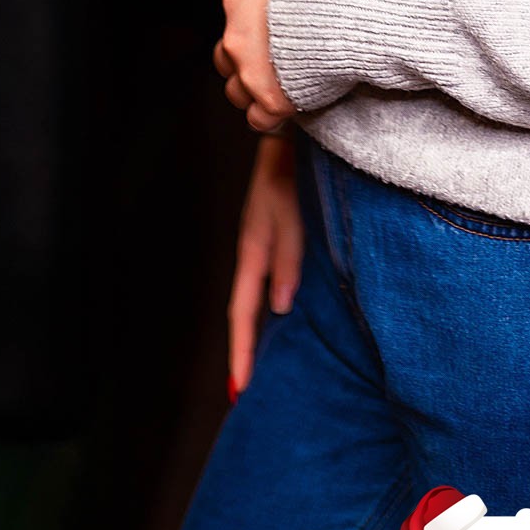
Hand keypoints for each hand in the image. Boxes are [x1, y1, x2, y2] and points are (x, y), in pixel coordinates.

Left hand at [216, 0, 298, 134]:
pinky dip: (273, 117)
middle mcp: (235, 37)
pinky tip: (290, 107)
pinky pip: (259, 119)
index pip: (235, 24)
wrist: (345, 10)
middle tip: (275, 67)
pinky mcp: (271, 99)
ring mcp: (250, 71)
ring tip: (284, 89)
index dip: (256, 38)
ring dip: (256, 93)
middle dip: (246, 67)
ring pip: (237, 93)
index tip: (275, 42)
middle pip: (226, 61)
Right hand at [228, 131, 302, 397]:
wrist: (289, 139)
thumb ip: (288, 260)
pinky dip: (271, 306)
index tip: (238, 389)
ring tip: (265, 365)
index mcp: (252, 253)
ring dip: (260, 331)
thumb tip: (279, 308)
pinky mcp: (277, 237)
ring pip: (258, 299)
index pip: (243, 314)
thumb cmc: (290, 173)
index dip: (241, 351)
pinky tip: (285, 316)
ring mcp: (264, 246)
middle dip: (246, 350)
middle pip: (246, 312)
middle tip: (247, 390)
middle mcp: (255, 254)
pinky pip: (272, 281)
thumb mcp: (291, 217)